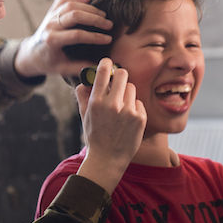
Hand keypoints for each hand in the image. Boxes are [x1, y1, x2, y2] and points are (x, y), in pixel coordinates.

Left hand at [13, 0, 112, 77]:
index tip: (108, 39)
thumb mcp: (63, 69)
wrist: (32, 53)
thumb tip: (101, 66)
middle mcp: (50, 26)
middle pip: (74, 16)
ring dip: (89, 8)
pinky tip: (88, 1)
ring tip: (103, 15)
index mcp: (52, 41)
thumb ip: (81, 67)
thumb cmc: (49, 62)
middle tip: (109, 24)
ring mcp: (50, 16)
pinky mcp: (51, 10)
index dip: (95, 37)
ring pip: (71, 4)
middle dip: (94, 19)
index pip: (77, 35)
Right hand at [76, 58, 146, 192]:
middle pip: (122, 74)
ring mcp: (128, 111)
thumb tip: (83, 83)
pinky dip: (134, 107)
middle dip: (119, 76)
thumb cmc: (94, 136)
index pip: (103, 71)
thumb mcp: (84, 116)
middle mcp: (112, 104)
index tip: (107, 62)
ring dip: (126, 93)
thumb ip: (82, 96)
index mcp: (96, 101)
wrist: (108, 159)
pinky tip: (127, 119)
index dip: (106, 63)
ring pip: (131, 88)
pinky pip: (138, 102)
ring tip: (121, 106)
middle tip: (117, 82)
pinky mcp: (140, 118)